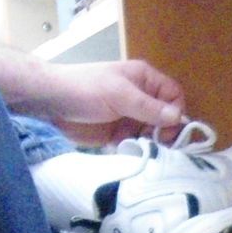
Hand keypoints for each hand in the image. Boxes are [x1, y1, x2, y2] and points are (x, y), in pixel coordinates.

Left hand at [19, 59, 189, 145]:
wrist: (51, 103)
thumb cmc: (86, 90)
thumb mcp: (120, 95)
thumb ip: (149, 107)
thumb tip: (179, 118)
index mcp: (144, 80)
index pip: (174, 96)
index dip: (175, 112)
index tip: (166, 129)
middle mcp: (140, 98)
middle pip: (165, 118)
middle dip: (162, 132)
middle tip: (152, 143)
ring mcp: (129, 117)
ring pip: (152, 134)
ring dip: (148, 144)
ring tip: (137, 148)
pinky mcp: (118, 134)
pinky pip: (136, 145)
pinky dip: (135, 150)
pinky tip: (126, 152)